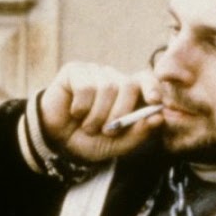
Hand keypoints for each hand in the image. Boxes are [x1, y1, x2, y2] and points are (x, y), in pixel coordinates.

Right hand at [38, 62, 163, 162]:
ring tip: (88, 127)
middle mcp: (114, 79)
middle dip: (120, 113)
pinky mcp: (75, 71)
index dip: (152, 88)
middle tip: (108, 131)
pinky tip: (75, 113)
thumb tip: (158, 117)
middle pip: (129, 85)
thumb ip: (138, 133)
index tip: (154, 101)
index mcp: (129, 94)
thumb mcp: (116, 145)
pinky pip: (86, 86)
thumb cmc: (90, 141)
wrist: (56, 142)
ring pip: (107, 87)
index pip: (147, 80)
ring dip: (97, 115)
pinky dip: (81, 107)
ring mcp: (95, 73)